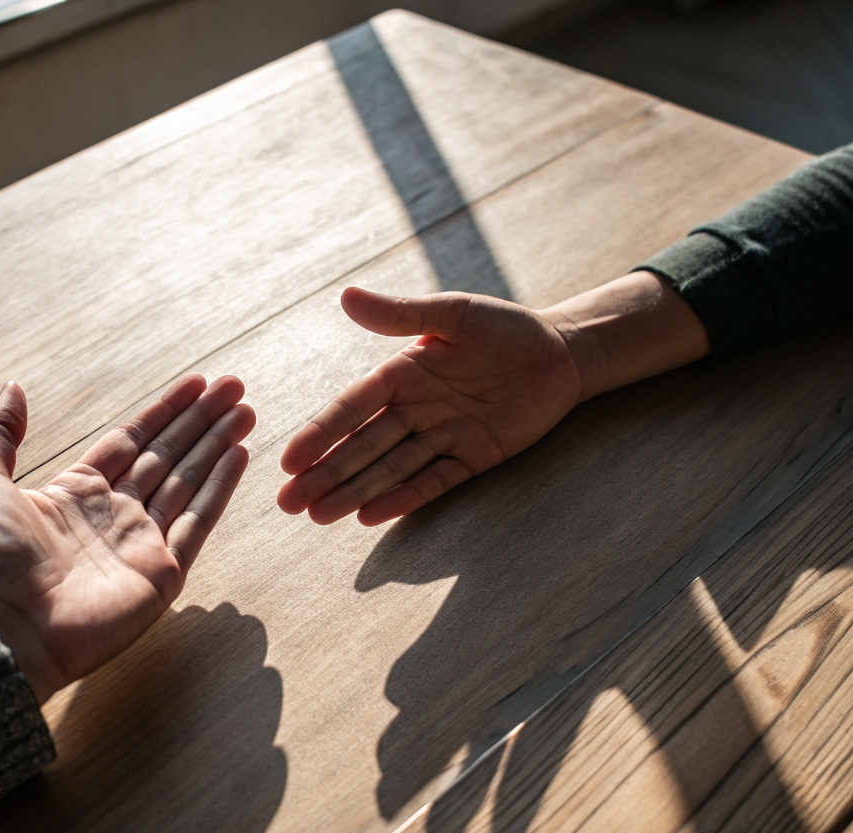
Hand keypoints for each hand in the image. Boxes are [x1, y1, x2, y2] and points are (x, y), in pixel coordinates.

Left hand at [0, 376, 252, 702]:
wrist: (6, 630)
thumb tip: (13, 387)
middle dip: (202, 420)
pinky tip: (240, 456)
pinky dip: (219, 489)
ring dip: (218, 445)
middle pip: (168, 454)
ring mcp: (141, 544)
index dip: (166, 410)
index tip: (197, 383)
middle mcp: (114, 514)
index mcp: (76, 491)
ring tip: (247, 412)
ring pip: (189, 481)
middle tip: (234, 386)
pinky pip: (197, 522)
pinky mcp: (161, 574)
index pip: (133, 439)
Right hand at [277, 272, 707, 525]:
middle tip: (288, 504)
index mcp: (403, 374)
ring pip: (390, 469)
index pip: (352, 408)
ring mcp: (443, 436)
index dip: (321, 434)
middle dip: (325, 475)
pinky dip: (403, 498)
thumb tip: (346, 297)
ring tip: (318, 516)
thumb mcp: (454, 314)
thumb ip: (401, 314)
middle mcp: (415, 409)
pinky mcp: (473, 458)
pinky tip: (369, 516)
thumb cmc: (507, 328)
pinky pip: (433, 482)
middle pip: (362, 447)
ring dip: (354, 493)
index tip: (289, 460)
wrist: (564, 353)